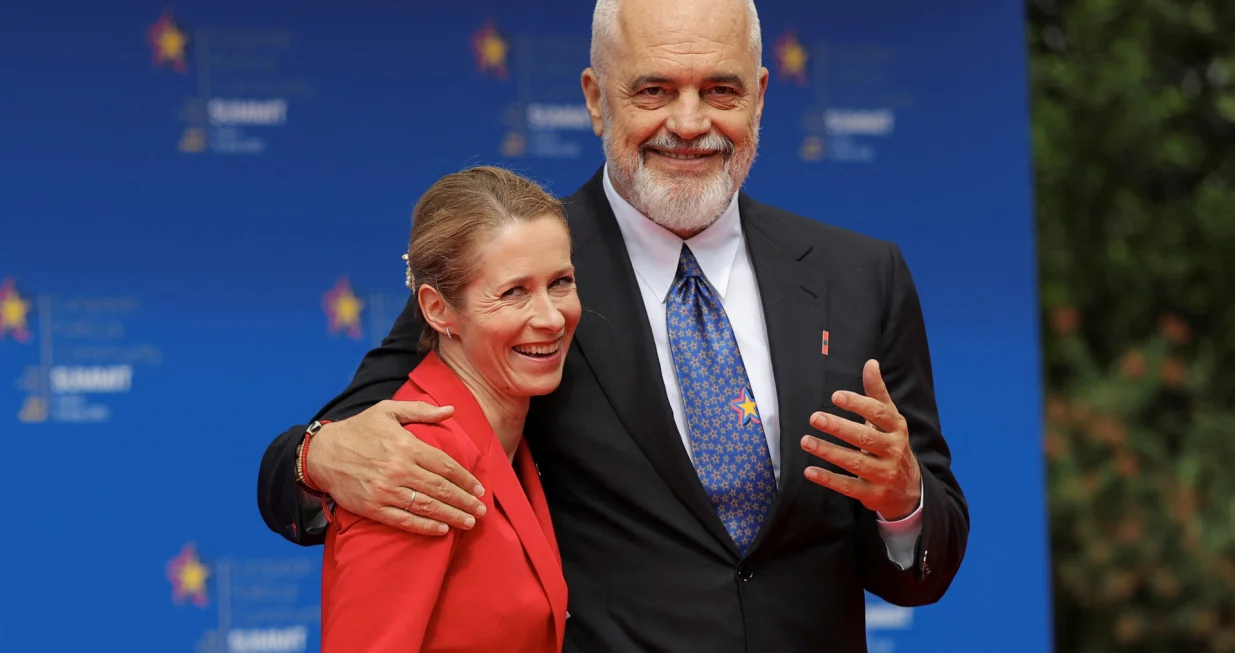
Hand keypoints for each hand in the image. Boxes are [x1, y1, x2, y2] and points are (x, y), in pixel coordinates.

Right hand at [306, 400, 487, 534]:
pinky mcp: (373, 508)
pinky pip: (405, 520)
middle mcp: (399, 469)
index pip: (445, 465)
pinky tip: (442, 530)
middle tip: (481, 510)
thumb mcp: (388, 410)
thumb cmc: (359, 429)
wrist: (323, 453)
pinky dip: (425, 527)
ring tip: (469, 522)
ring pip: (427, 507)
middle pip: (441, 489)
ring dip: (452, 516)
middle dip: (464, 501)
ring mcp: (386, 491)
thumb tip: (451, 410)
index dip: (465, 479)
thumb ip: (421, 411)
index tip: (478, 488)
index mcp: (406, 445)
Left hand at [800, 359, 921, 519]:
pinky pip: (848, 486)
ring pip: (854, 462)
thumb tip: (870, 363)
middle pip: (865, 437)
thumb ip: (877, 393)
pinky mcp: (873, 494)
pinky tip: (809, 470)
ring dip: (828, 451)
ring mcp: (884, 474)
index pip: (878, 413)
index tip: (836, 396)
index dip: (858, 404)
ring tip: (806, 441)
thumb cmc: (892, 445)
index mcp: (897, 429)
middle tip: (815, 417)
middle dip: (839, 427)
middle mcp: (893, 450)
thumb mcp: (890, 420)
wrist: (910, 490)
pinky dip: (828, 479)